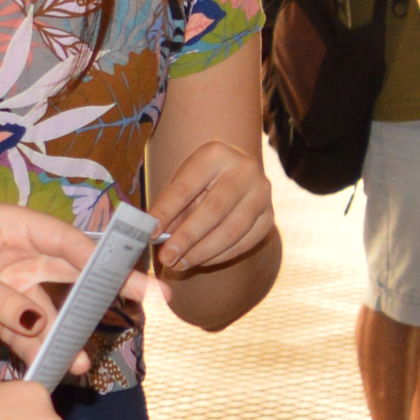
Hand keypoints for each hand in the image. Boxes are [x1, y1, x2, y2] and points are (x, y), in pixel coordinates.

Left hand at [0, 203, 134, 364]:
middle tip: (146, 302)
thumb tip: (40, 323)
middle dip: (104, 291)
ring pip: (52, 311)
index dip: (99, 256)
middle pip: (71, 272)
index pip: (64, 239)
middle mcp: (17, 254)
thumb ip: (3, 300)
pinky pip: (30, 334)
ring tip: (77, 361)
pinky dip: (41, 351)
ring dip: (66, 335)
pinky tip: (52, 367)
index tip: (126, 275)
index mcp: (10, 226)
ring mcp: (10, 288)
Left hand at [148, 136, 276, 278]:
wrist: (237, 174)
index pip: (186, 187)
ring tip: (181, 264)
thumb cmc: (202, 180)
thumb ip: (172, 207)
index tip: (150, 233)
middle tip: (167, 258)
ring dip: (203, 252)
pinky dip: (220, 256)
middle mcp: (245, 171)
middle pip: (214, 210)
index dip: (167, 211)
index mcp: (215, 155)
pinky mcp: (269, 216)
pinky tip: (201, 261)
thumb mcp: (184, 182)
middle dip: (187, 237)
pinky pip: (245, 242)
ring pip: (232, 230)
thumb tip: (157, 236)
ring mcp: (261, 194)